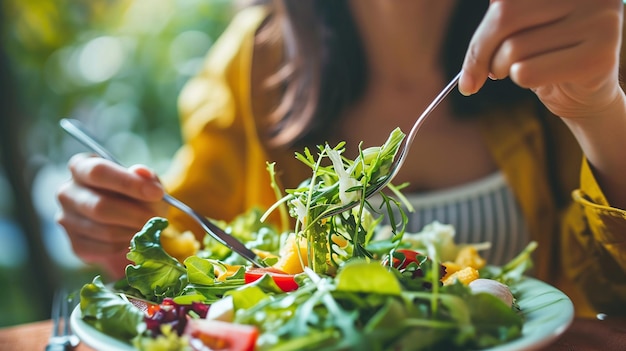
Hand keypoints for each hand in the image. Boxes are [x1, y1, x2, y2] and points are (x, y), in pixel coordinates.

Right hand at [56, 153, 167, 278]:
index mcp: (81, 167)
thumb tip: (142, 172)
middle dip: (134, 214)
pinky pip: (106, 249)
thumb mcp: (145, 182)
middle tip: (156, 218)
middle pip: (99, 206)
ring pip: (104, 231)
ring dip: (134, 231)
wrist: (126, 221)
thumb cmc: (135, 194)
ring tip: (148, 227)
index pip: (98, 172)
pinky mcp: (76, 245)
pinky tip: (135, 237)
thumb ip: (145, 178)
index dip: (128, 183)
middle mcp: (67, 192)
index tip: (156, 193)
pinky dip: (127, 245)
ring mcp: (68, 220)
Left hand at [459, 0, 623, 118]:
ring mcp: (599, 22)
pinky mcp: (597, 57)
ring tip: (518, 71)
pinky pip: (527, 72)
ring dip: (503, 69)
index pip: (505, 1)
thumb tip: (488, 6)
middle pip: (505, 17)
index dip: (481, 32)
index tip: (470, 59)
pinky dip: (521, 80)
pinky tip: (540, 80)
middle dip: (482, 52)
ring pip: (513, 48)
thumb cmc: (548, 56)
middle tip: (485, 73)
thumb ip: (505, 12)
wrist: (585, 94)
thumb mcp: (522, 27)